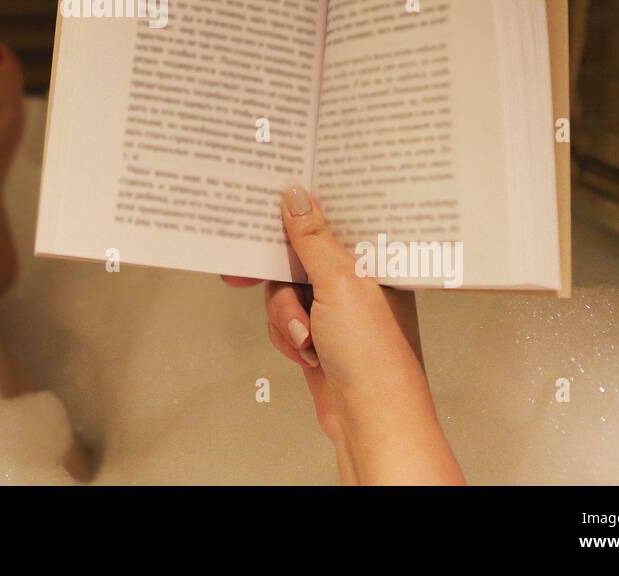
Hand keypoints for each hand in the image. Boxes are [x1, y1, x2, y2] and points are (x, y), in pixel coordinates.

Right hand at [224, 185, 462, 484]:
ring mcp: (336, 308)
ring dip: (285, 314)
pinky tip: (306, 351)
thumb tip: (296, 197)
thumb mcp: (340, 283)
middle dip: (280, 277)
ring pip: (284, 289)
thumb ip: (313, 239)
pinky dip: (286, 334)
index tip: (261, 211)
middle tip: (243, 272)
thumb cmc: (375, 357)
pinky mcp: (320, 333)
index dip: (294, 213)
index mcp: (374, 257)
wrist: (370, 421)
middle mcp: (356, 279)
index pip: (330, 217)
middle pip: (298, 254)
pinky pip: (284, 318)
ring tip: (306, 335)